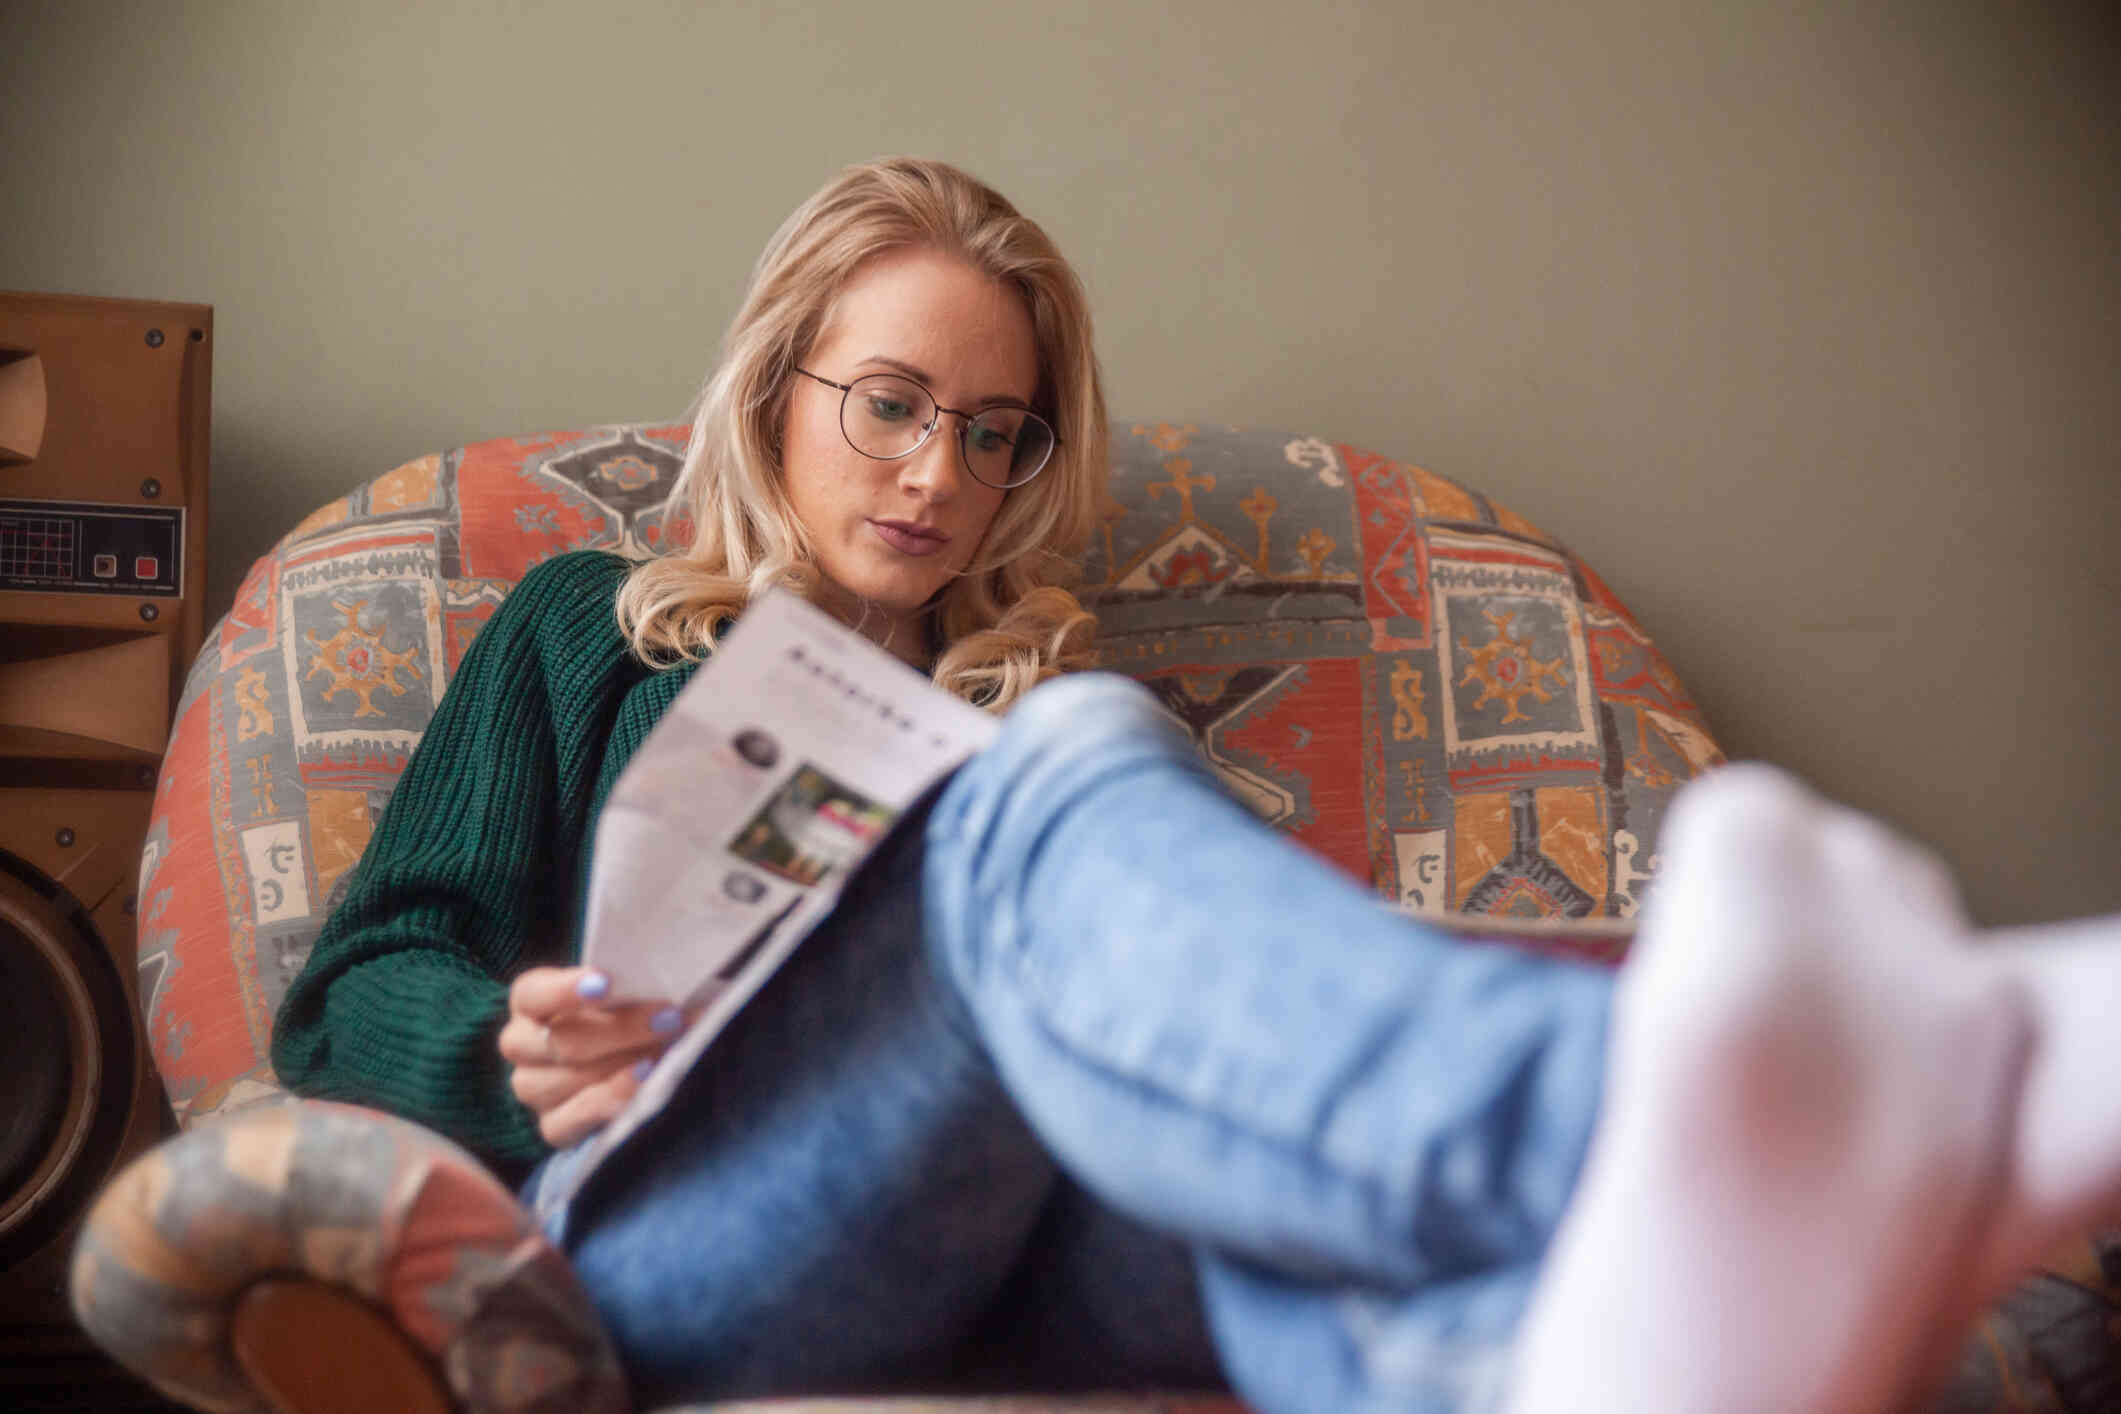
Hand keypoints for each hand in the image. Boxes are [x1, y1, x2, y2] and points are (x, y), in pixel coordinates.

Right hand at [498, 966, 688, 1147]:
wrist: (628, 1053)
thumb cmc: (624, 1008)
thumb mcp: (623, 988)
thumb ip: (629, 983)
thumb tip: (659, 981)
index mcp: (529, 1000)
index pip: (535, 994)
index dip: (566, 990)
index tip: (606, 983)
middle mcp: (521, 1044)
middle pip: (561, 1041)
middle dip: (622, 1029)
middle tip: (668, 1018)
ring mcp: (532, 1088)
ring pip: (569, 1079)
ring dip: (624, 1063)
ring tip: (665, 1051)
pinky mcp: (553, 1126)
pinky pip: (576, 1117)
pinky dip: (613, 1097)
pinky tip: (644, 1080)